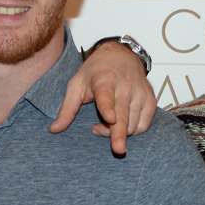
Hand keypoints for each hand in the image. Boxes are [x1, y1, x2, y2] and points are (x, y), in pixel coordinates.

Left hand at [53, 41, 156, 156]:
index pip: (106, 95)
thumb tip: (54, 130)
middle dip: (120, 133)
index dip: (108, 108)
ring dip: (120, 132)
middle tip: (118, 150)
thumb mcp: (76, 84)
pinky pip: (144, 124)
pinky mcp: (150, 99)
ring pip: (133, 123)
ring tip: (107, 124)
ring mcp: (140, 92)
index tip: (110, 118)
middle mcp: (125, 85)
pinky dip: (134, 130)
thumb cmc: (95, 71)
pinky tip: (122, 125)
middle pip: (123, 114)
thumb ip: (67, 109)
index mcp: (104, 79)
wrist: (121, 54)